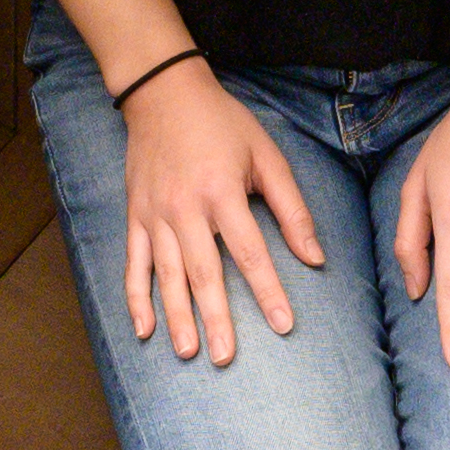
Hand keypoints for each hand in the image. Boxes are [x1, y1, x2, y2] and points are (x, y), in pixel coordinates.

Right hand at [112, 53, 325, 365]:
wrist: (162, 92)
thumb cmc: (223, 123)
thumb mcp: (266, 155)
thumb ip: (292, 208)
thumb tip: (315, 257)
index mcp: (222, 192)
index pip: (250, 251)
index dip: (268, 291)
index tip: (283, 324)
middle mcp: (185, 207)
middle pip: (203, 272)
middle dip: (215, 318)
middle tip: (225, 358)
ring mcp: (155, 213)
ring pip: (166, 274)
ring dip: (177, 315)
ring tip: (188, 352)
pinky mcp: (135, 215)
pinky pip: (134, 262)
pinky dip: (135, 297)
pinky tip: (144, 329)